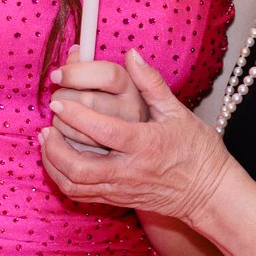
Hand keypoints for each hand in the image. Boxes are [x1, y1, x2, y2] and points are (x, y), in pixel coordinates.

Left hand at [41, 49, 233, 222]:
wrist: (209, 193)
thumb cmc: (197, 150)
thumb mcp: (178, 112)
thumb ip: (151, 83)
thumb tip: (131, 54)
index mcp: (146, 145)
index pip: (104, 131)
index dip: (77, 117)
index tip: (58, 102)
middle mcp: (130, 171)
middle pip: (80, 167)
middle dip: (56, 147)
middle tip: (47, 125)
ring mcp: (121, 189)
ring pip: (75, 185)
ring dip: (53, 163)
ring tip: (46, 140)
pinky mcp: (117, 200)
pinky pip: (81, 194)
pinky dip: (62, 177)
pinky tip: (57, 159)